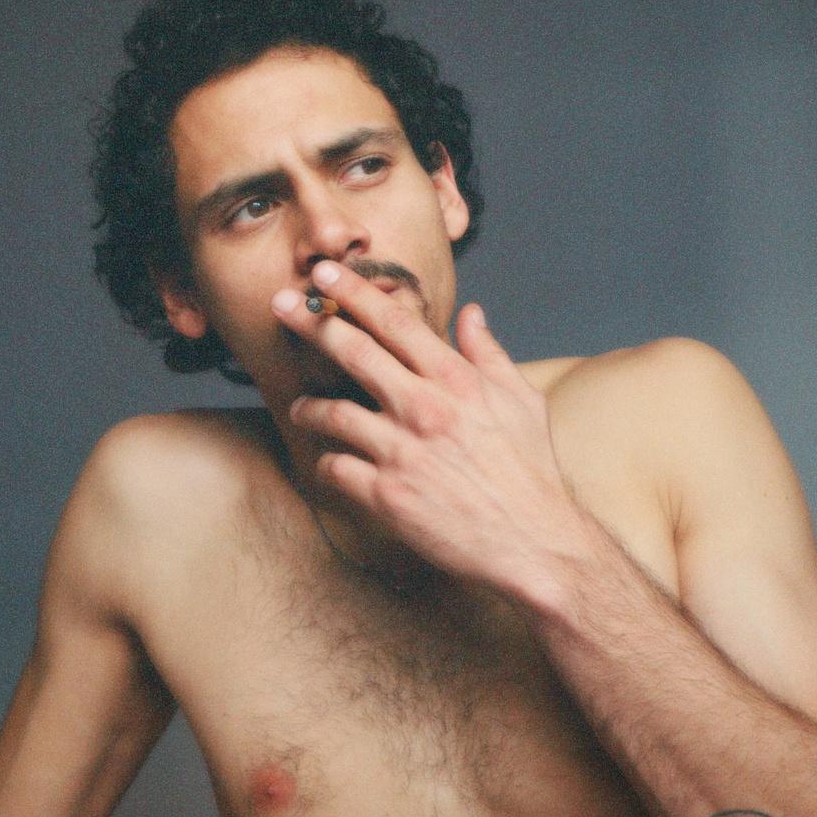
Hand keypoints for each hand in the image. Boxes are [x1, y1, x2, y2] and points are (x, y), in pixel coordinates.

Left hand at [271, 262, 595, 603]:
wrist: (535, 544)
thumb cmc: (531, 471)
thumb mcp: (522, 400)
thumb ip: (489, 353)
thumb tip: (472, 313)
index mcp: (457, 380)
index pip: (396, 321)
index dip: (355, 292)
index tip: (325, 273)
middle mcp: (426, 408)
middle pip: (354, 352)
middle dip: (312, 322)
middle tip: (281, 304)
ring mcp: (403, 452)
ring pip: (334, 413)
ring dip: (310, 406)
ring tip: (301, 406)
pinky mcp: (387, 496)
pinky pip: (337, 468)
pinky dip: (328, 463)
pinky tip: (329, 462)